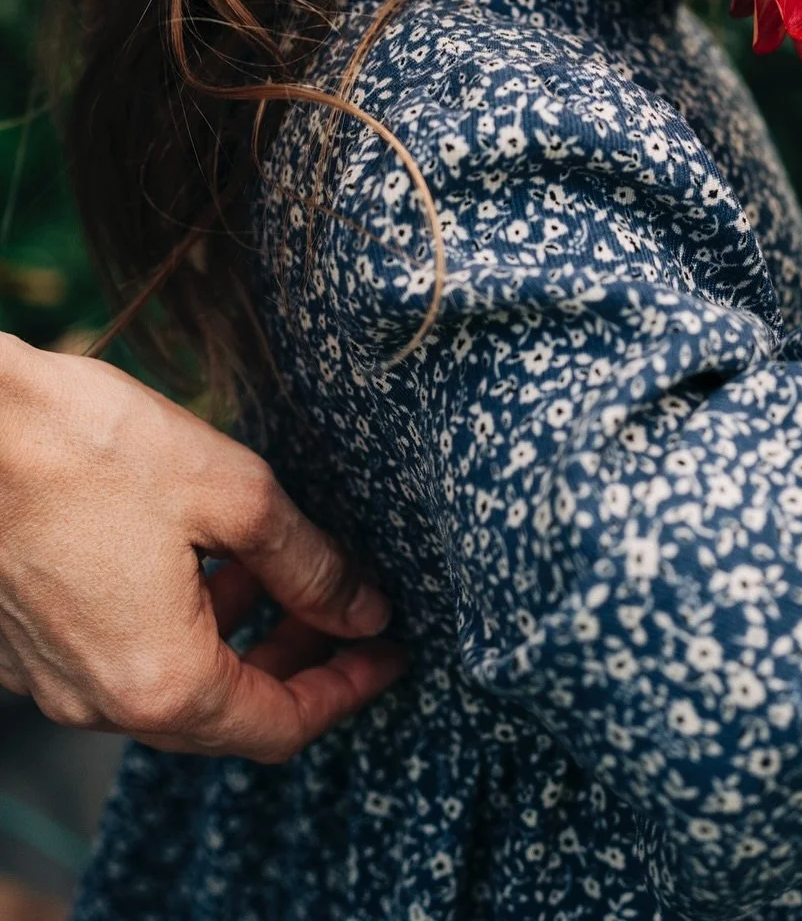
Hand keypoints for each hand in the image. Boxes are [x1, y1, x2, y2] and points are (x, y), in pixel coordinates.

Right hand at [0, 334, 406, 762]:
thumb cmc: (92, 448)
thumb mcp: (233, 494)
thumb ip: (309, 564)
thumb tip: (364, 609)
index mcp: (159, 682)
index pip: (278, 727)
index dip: (346, 690)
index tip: (390, 651)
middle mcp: (97, 702)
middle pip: (225, 717)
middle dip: (297, 664)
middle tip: (349, 609)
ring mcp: (51, 678)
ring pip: (171, 685)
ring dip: (237, 637)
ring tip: (276, 569)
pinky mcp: (23, 643)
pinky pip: (121, 658)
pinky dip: (179, 625)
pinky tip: (203, 560)